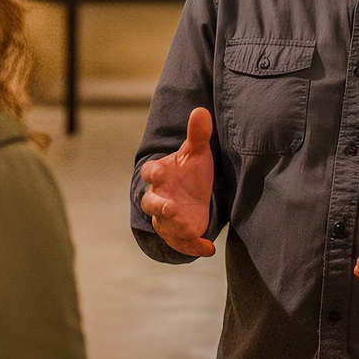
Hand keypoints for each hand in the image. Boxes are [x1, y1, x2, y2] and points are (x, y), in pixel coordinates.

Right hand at [139, 108, 216, 257]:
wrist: (191, 193)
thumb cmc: (189, 170)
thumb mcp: (196, 152)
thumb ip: (197, 134)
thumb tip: (201, 110)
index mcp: (160, 174)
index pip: (150, 172)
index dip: (152, 173)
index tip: (158, 173)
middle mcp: (158, 197)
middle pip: (151, 203)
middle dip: (159, 207)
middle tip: (169, 208)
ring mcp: (167, 216)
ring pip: (164, 225)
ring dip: (175, 228)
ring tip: (191, 229)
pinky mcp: (179, 232)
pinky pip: (182, 242)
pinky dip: (194, 246)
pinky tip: (209, 248)